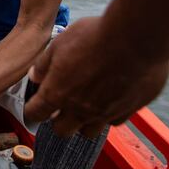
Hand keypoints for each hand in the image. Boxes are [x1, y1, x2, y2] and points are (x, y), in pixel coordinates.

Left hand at [25, 17, 168, 136]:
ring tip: (85, 105)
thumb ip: (44, 64)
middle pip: (62, 130)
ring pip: (88, 131)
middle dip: (57, 121)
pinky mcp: (128, 110)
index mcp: (58, 93)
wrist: (135, 39)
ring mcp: (105, 113)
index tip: (33, 107)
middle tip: (59, 107)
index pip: (36, 113)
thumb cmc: (94, 37)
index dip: (32, 110)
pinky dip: (108, 114)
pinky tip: (109, 99)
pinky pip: (114, 121)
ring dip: (83, 122)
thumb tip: (35, 77)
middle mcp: (80, 109)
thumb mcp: (59, 43)